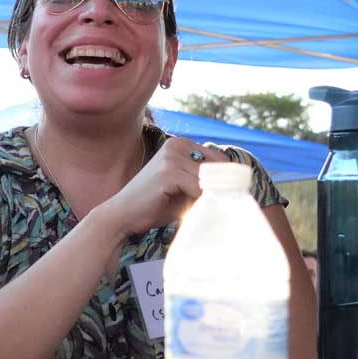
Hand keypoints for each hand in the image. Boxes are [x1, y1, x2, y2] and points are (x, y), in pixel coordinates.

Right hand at [104, 137, 227, 235]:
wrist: (122, 215)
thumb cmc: (154, 204)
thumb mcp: (183, 188)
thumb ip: (203, 182)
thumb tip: (236, 187)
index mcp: (180, 144)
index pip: (219, 159)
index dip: (227, 180)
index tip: (231, 198)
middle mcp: (177, 145)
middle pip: (217, 167)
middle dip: (222, 189)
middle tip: (223, 208)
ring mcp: (172, 157)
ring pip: (209, 180)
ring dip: (212, 198)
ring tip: (208, 212)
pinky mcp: (168, 173)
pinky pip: (199, 189)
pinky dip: (201, 203)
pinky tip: (194, 212)